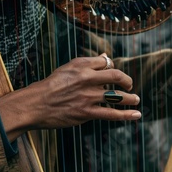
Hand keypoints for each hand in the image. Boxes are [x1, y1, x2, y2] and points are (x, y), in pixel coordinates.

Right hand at [0, 53, 140, 141]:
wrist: (34, 105)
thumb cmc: (50, 87)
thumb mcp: (67, 69)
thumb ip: (87, 64)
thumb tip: (106, 57)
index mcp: (80, 65)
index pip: (105, 63)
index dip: (112, 67)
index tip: (114, 74)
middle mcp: (86, 79)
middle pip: (115, 75)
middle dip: (126, 80)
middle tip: (130, 85)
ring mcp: (87, 96)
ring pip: (116, 96)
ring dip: (130, 98)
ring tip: (136, 100)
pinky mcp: (86, 113)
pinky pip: (111, 113)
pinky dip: (126, 115)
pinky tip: (136, 115)